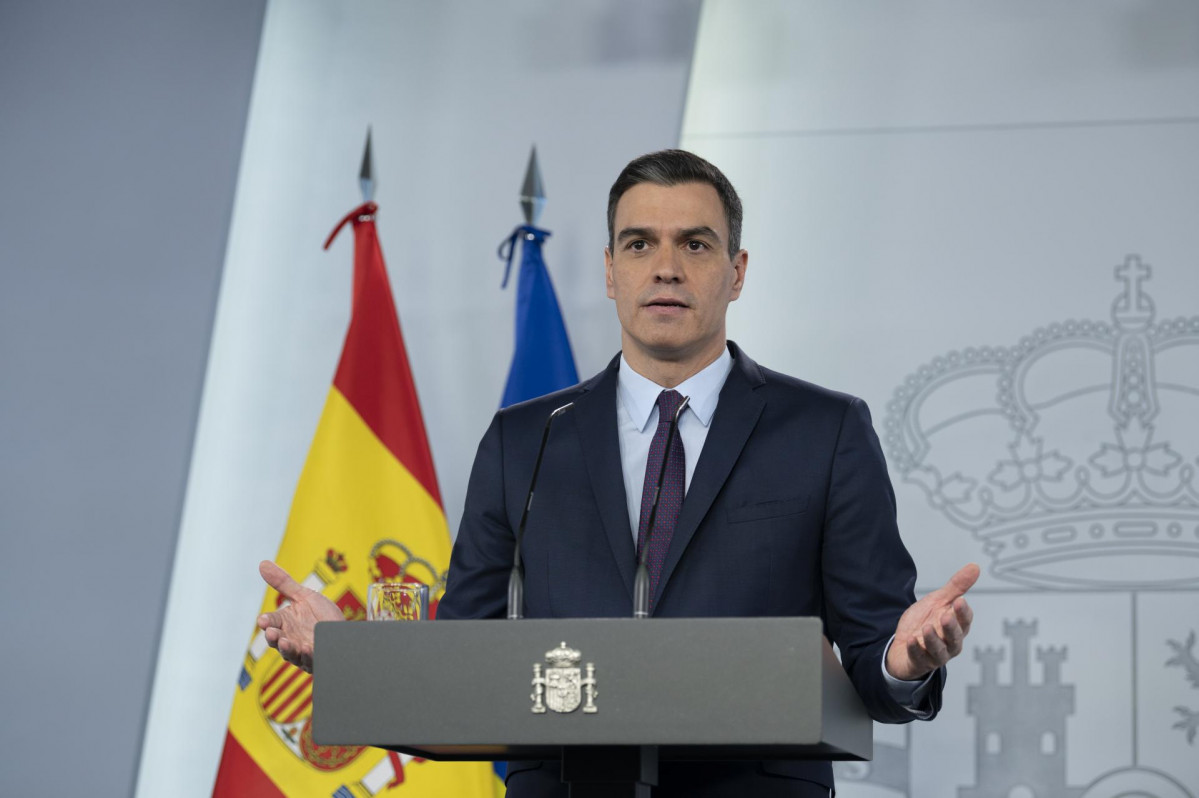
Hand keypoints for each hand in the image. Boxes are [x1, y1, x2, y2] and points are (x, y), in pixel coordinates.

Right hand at [256, 560, 343, 672]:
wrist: (344, 630)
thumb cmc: (322, 615)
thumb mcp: (303, 596)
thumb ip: (283, 583)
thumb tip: (263, 564)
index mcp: (285, 624)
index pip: (271, 623)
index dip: (267, 622)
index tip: (264, 620)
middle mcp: (291, 639)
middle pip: (277, 641)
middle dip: (273, 638)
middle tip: (272, 633)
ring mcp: (303, 652)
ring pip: (291, 654)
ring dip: (288, 649)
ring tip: (286, 642)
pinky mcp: (316, 659)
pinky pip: (310, 660)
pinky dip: (308, 655)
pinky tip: (308, 648)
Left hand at [886, 562, 978, 680]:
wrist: (905, 643)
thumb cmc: (927, 621)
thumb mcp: (939, 601)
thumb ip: (956, 587)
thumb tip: (975, 567)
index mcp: (957, 627)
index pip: (964, 620)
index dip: (963, 612)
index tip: (959, 600)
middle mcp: (950, 643)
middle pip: (954, 637)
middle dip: (951, 627)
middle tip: (946, 616)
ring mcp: (935, 654)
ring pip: (938, 650)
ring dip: (933, 640)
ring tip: (927, 628)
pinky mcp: (919, 661)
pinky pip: (919, 657)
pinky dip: (915, 649)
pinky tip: (911, 640)